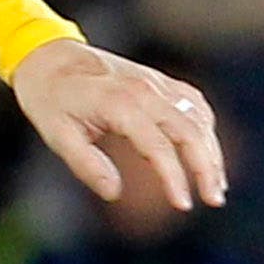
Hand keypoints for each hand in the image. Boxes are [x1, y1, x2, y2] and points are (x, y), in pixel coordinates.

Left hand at [11, 39, 226, 210]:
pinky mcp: (159, 80)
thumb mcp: (56, 134)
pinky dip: (205, 129)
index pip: (158, 146)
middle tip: (214, 200)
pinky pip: (193, 104)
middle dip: (207, 168)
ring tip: (215, 185)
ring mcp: (155, 82)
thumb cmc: (49, 99)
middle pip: (190, 131)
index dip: (174, 178)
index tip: (182, 205)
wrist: (48, 58)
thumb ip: (86, 164)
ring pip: (198, 118)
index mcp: (118, 103)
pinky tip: (207, 152)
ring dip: (211, 152)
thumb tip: (114, 193)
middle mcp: (144, 90)